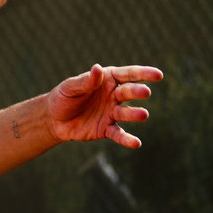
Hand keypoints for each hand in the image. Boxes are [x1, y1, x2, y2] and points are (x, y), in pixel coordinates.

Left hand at [47, 64, 163, 148]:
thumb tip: (98, 68)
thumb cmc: (64, 97)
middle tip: (145, 92)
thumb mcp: (70, 87)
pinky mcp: (106, 129)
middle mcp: (114, 96)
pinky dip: (126, 139)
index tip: (158, 75)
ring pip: (126, 113)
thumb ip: (86, 81)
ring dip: (134, 114)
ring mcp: (112, 113)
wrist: (53, 119)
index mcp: (107, 80)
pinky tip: (136, 143)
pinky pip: (118, 134)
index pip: (128, 75)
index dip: (143, 74)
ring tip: (143, 115)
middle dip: (137, 92)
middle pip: (128, 92)